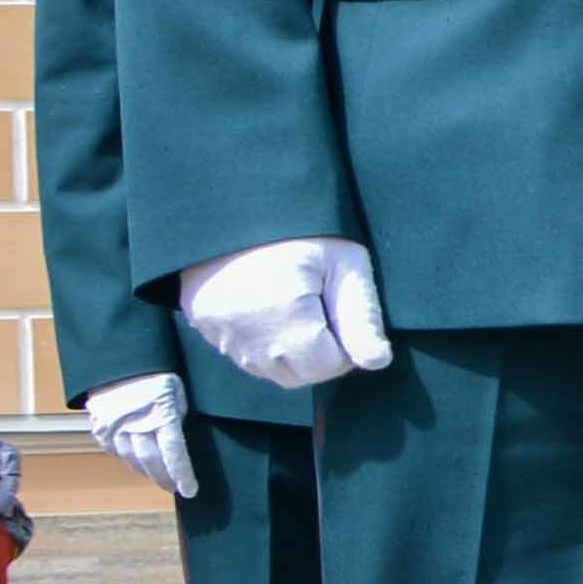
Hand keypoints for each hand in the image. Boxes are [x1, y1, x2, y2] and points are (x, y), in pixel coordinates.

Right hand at [78, 376, 192, 501]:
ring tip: (159, 478)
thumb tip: (176, 443)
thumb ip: (176, 418)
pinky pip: (115, 451)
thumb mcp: (177, 393)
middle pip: (151, 461)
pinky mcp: (100, 428)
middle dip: (165, 478)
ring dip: (147, 472)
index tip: (190, 490)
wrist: (117, 361)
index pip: (174, 453)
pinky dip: (128, 460)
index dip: (182, 474)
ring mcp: (114, 428)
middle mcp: (135, 425)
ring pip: (132, 459)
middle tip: (175, 488)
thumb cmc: (155, 375)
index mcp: (160, 415)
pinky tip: (138, 464)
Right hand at [180, 239, 388, 388]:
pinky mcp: (206, 329)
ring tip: (299, 307)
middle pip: (299, 374)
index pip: (328, 366)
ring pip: (271, 370)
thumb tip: (376, 362)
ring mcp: (222, 335)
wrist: (232, 209)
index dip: (346, 345)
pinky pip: (244, 355)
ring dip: (292, 352)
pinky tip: (272, 310)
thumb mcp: (343, 261)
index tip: (342, 311)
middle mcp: (247, 336)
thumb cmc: (298, 230)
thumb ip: (361, 315)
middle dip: (320, 352)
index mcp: (284, 317)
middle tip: (324, 308)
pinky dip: (265, 344)